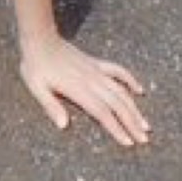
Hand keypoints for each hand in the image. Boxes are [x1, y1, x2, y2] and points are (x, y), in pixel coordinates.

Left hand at [17, 36, 149, 146]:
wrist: (40, 38)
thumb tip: (63, 126)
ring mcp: (96, 71)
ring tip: (145, 124)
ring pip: (121, 91)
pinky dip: (130, 80)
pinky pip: (118, 71)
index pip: (102, 112)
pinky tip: (140, 90)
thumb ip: (51, 106)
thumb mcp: (36, 88)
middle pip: (117, 104)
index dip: (116, 128)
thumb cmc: (35, 66)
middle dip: (132, 123)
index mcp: (78, 89)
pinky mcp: (96, 63)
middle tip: (144, 139)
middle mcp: (91, 81)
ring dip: (135, 108)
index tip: (129, 142)